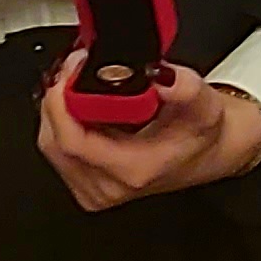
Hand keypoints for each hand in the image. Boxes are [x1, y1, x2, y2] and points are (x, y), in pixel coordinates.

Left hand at [34, 63, 260, 210]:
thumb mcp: (203, 103)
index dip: (61, 100)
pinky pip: (58, 152)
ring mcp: (96, 190)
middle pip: (53, 142)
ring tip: (76, 84)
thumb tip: (160, 75)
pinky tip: (78, 107)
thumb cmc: (201, 134)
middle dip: (56, 100)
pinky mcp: (87, 187)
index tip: (72, 70)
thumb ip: (184, 87)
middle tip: (72, 69)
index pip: (71, 141)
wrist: (208, 153)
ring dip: (58, 111)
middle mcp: (109, 187)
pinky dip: (62, 125)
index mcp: (131, 170)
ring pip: (51, 146)